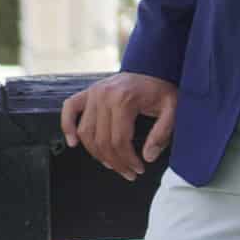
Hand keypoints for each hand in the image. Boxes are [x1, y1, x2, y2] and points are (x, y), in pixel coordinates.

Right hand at [60, 71, 178, 180]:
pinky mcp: (88, 91)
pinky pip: (70, 109)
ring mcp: (94, 92)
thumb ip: (162, 132)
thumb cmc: (161, 88)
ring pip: (86, 132)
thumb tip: (148, 156)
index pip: (119, 140)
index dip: (128, 160)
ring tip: (112, 164)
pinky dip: (68, 126)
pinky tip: (73, 142)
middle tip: (128, 172)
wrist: (154, 67)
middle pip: (102, 140)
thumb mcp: (172, 108)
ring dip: (96, 154)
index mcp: (124, 98)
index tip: (138, 169)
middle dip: (115, 162)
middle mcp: (104, 95)